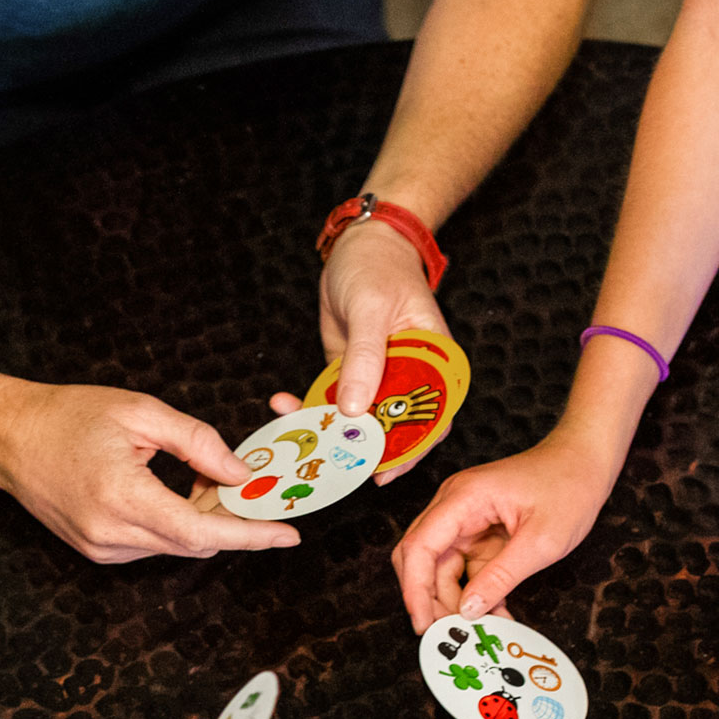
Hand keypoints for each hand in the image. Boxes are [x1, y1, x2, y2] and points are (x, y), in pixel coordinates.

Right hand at [0, 382, 295, 563]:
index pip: (201, 530)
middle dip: (229, 519)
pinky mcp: (98, 552)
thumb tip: (241, 474)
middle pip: (195, 542)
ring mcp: (102, 548)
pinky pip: (152, 544)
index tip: (287, 535)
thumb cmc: (69, 416)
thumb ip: (198, 442)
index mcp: (123, 496)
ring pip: (175, 545)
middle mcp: (111, 533)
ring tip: (197, 480)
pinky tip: (167, 493)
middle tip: (244, 485)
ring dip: (200, 521)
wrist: (10, 438)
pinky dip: (173, 525)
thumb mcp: (141, 412)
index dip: (250, 535)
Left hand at [315, 222, 448, 460]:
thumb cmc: (379, 268)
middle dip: (360, 448)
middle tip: (330, 462)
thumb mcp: (372, 309)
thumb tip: (357, 408)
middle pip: (392, 428)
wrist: (358, 247)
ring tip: (299, 436)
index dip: (412, 451)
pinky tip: (284, 405)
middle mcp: (409, 378)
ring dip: (327, 430)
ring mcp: (376, 379)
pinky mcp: (348, 375)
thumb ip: (366, 358)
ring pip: (356, 419)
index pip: (433, 419)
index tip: (384, 472)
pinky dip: (307, 407)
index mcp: (434, 365)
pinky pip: (330, 400)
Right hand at [386, 436, 616, 630]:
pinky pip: (463, 567)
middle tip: (447, 633)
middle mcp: (454, 505)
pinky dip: (472, 591)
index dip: (414, 589)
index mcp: (463, 498)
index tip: (423, 622)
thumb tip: (468, 610)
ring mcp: (465, 518)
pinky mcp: (477, 530)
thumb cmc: (569, 485)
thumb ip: (501, 577)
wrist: (586, 460)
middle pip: (419, 557)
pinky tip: (492, 611)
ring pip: (439, 567)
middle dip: (428, 597)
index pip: (418, 546)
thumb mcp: (542, 540)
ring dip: (453, 599)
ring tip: (479, 627)